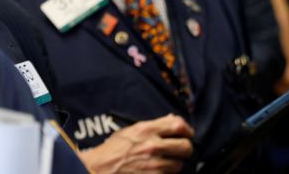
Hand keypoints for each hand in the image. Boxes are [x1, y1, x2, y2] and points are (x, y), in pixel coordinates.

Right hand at [77, 114, 193, 173]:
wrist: (102, 167)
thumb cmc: (114, 148)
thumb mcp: (131, 130)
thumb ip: (153, 126)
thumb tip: (172, 120)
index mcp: (146, 130)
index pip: (178, 125)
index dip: (187, 129)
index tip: (187, 133)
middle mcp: (152, 146)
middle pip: (186, 146)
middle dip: (185, 148)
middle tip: (181, 149)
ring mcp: (154, 164)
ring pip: (179, 164)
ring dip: (174, 163)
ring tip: (163, 161)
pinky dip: (165, 173)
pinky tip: (156, 169)